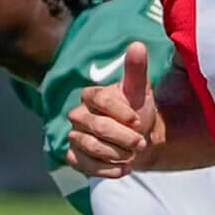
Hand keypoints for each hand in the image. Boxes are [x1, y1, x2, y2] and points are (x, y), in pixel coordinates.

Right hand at [66, 41, 157, 176]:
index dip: (121, 112)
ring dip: (117, 154)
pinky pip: (83, 165)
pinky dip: (106, 170)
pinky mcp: (74, 157)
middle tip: (141, 143)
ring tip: (134, 155)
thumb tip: (137, 44)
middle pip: (97, 126)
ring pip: (90, 147)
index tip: (139, 121)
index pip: (100, 99)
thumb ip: (136, 69)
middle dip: (123, 137)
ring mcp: (74, 136)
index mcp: (91, 95)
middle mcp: (77, 114)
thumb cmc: (136, 111)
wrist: (136, 138)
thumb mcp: (140, 90)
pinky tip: (124, 169)